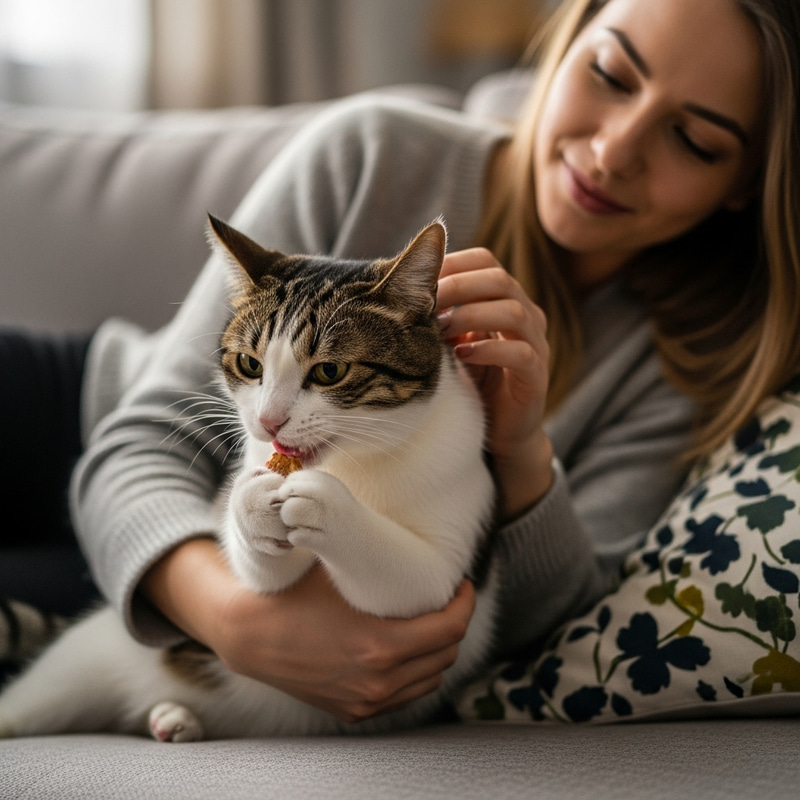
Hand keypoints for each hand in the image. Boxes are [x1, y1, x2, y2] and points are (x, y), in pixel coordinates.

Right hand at [142, 538, 474, 722]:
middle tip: (446, 599)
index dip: (464, 604)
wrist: (249, 635)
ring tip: (429, 623)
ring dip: (437, 650)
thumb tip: (405, 531)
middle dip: (453, 624)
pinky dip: (414, 673)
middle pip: (444, 655)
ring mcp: (366, 701)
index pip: (450, 629)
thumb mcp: (339, 569)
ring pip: (428, 679)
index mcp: (381, 646)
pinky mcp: (354, 711)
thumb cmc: (293, 596)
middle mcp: (378, 681)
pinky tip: (407, 651)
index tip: (461, 586)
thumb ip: (376, 553)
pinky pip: (403, 696)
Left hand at [437, 248, 553, 515]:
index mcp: (505, 299)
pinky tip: (461, 354)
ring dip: (471, 315)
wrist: (501, 429)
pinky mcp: (537, 375)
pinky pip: (520, 353)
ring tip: (440, 329)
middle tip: (424, 301)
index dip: (454, 262)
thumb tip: (398, 291)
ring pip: (513, 312)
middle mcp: (526, 314)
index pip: (486, 262)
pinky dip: (488, 350)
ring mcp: (536, 343)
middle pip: (499, 280)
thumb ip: (439, 316)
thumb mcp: (452, 341)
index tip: (421, 276)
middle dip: (457, 286)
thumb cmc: (472, 380)